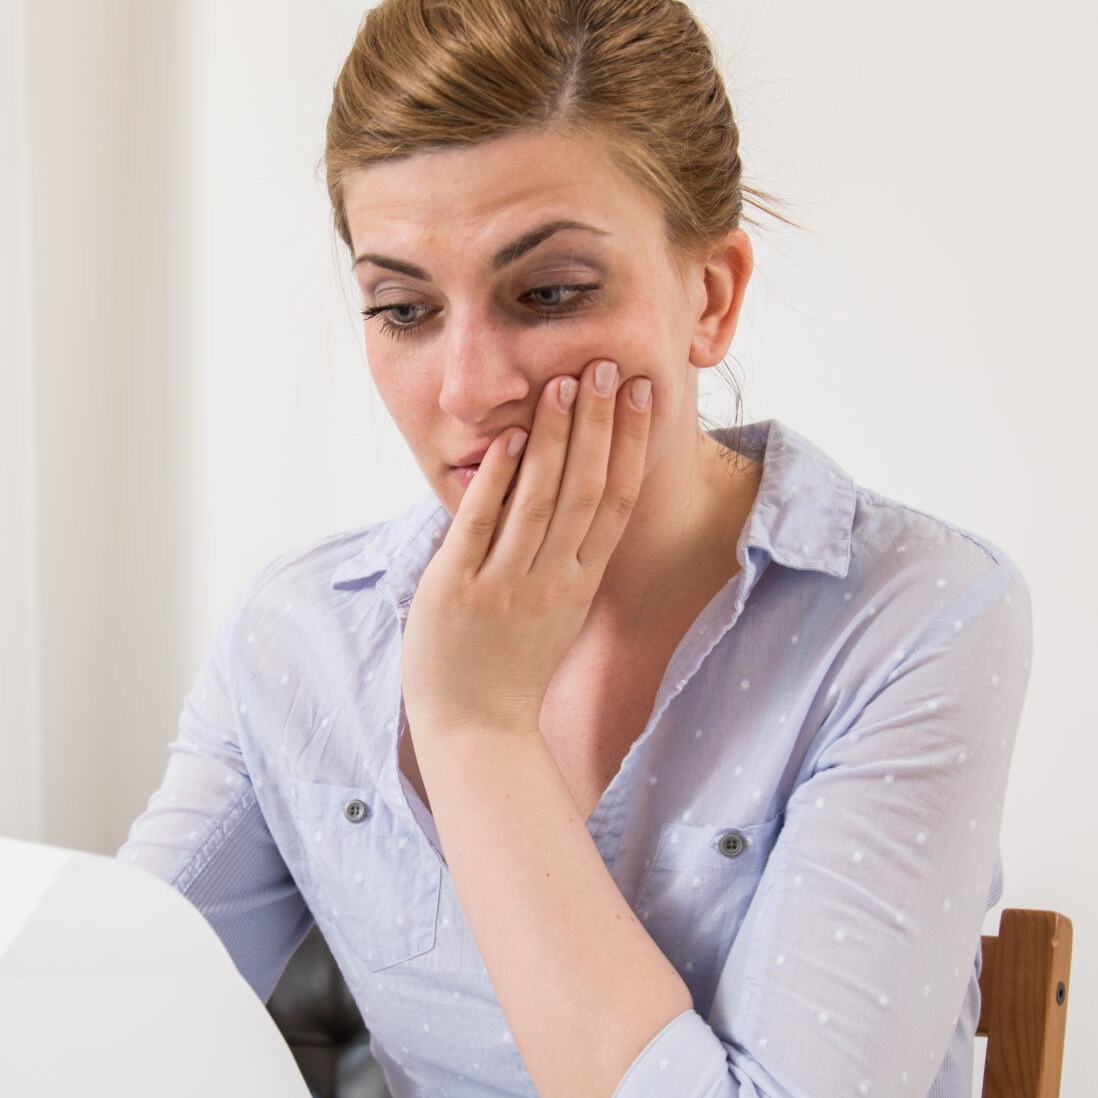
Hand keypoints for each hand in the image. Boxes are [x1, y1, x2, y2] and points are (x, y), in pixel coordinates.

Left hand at [401, 360, 650, 742]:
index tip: (640, 393)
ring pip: (539, 499)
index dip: (630, 443)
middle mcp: (550, 581)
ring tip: (562, 384)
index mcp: (579, 583)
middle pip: (584, 488)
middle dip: (597, 422)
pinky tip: (506, 438)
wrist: (475, 733)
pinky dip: (494, 481)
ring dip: (552, 437)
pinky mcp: (457, 592)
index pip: (615, 500)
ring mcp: (504, 586)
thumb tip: (573, 498)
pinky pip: (480, 526)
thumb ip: (565, 560)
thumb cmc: (510, 671)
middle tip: (606, 364)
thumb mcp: (554, 613)